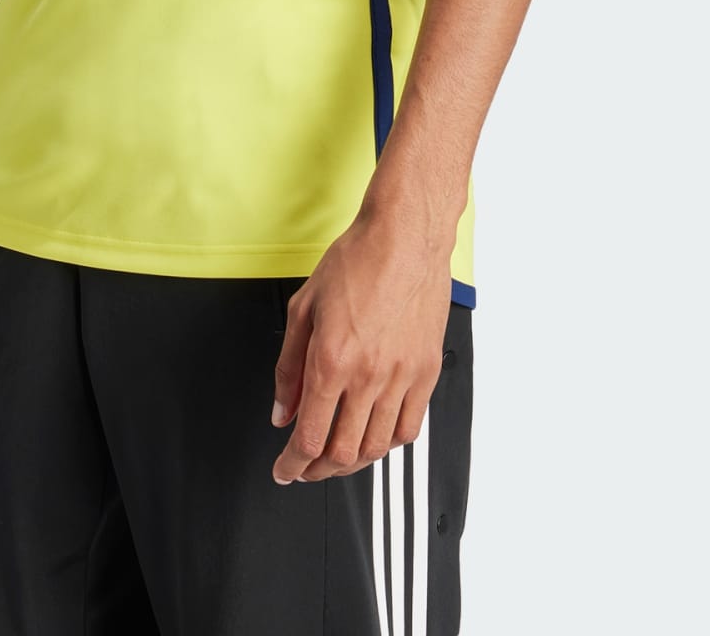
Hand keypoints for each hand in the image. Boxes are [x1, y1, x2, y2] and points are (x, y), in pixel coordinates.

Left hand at [269, 211, 450, 482]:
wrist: (404, 237)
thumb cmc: (355, 261)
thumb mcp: (303, 308)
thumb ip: (289, 367)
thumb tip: (282, 412)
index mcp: (331, 360)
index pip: (309, 437)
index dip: (292, 464)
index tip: (285, 471)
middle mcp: (368, 375)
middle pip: (341, 453)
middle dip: (317, 471)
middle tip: (305, 468)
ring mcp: (402, 376)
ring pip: (376, 447)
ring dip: (351, 463)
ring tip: (335, 456)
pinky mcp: (427, 372)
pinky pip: (409, 429)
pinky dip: (387, 444)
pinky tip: (373, 437)